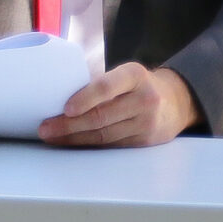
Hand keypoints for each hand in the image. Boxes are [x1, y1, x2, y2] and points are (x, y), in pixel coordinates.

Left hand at [37, 63, 199, 148]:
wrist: (176, 103)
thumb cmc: (139, 86)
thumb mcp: (126, 74)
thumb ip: (101, 82)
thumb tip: (59, 93)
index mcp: (135, 75)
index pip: (107, 86)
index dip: (85, 98)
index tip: (65, 108)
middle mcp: (144, 99)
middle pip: (101, 116)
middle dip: (69, 125)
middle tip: (46, 128)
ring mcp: (146, 123)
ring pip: (104, 136)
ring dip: (74, 139)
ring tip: (53, 137)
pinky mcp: (145, 142)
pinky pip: (111, 146)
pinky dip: (88, 146)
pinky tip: (73, 143)